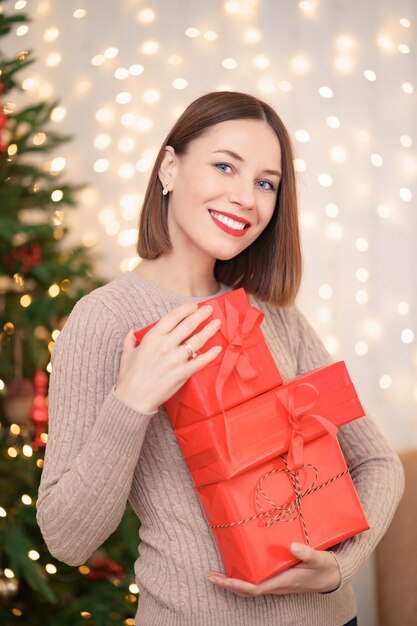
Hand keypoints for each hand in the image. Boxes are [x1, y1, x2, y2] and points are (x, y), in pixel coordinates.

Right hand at [114, 302, 222, 413]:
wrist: (133, 400)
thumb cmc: (129, 377)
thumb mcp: (126, 354)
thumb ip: (130, 341)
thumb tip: (131, 332)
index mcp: (152, 337)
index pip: (173, 317)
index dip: (185, 309)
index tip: (194, 306)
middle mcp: (165, 345)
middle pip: (188, 325)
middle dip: (201, 315)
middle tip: (209, 309)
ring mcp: (175, 359)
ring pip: (197, 341)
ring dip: (209, 330)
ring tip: (217, 323)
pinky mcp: (182, 373)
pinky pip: (200, 361)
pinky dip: (211, 354)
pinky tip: (218, 348)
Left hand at [207, 543, 340, 596]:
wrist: (332, 576)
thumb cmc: (324, 568)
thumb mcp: (318, 559)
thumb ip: (307, 553)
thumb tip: (294, 547)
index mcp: (282, 582)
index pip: (254, 589)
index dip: (236, 585)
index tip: (221, 579)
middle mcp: (276, 585)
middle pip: (246, 591)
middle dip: (228, 584)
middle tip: (211, 575)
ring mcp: (276, 583)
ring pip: (250, 587)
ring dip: (233, 581)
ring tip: (218, 572)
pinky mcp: (277, 578)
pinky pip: (256, 581)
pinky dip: (243, 577)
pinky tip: (237, 566)